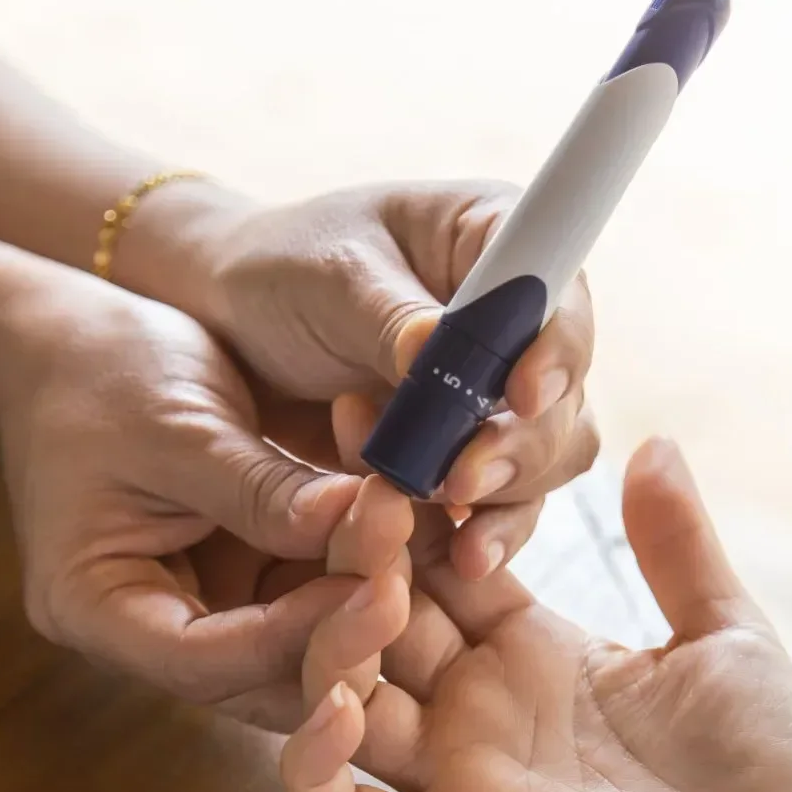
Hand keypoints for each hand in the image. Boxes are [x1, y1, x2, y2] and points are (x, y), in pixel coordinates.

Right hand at [0, 274, 411, 731]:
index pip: (201, 660)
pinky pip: (314, 592)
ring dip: (358, 599)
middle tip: (406, 578)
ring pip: (299, 645)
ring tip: (411, 538)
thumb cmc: (105, 371)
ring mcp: (204, 607)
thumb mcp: (179, 427)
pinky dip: (357, 565)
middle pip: (257, 675)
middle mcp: (149, 629)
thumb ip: (262, 488)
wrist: (79, 338)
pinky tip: (405, 524)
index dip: (292, 637)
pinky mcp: (249, 576)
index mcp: (94, 605)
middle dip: (338, 632)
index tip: (371, 591)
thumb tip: (355, 523)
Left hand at [115, 179, 600, 576]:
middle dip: (522, 441)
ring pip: (549, 453)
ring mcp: (503, 387)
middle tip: (461, 478)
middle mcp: (520, 315)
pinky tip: (455, 555)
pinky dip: (483, 527)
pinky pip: (508, 498)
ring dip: (505, 491)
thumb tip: (439, 348)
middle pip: (565, 389)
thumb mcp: (328, 277)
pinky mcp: (476, 447)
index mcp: (498, 236)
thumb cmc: (281, 270)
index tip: (519, 396)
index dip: (554, 350)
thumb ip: (390, 318)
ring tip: (443, 516)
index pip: (558, 296)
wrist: (226, 325)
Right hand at [280, 440, 791, 791]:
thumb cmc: (768, 765)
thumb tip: (656, 439)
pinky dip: (310, 763)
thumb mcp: (724, 633)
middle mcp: (480, 704)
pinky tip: (335, 704)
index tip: (392, 441)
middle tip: (368, 504)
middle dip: (361, 559)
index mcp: (534, 646)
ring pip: (342, 699)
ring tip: (369, 595)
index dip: (414, 509)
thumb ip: (677, 542)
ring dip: (329, 644)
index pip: (441, 562)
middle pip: (378, 618)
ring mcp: (457, 776)